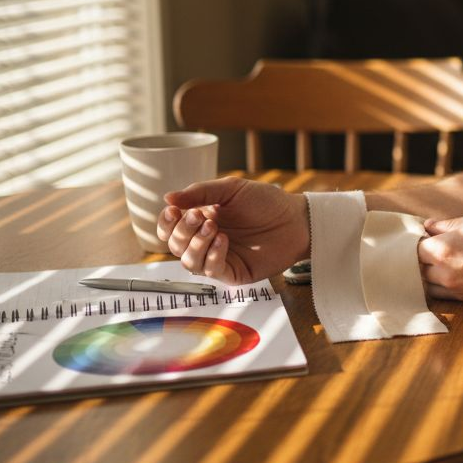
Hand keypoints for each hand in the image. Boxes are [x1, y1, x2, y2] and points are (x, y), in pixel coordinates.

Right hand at [157, 177, 308, 285]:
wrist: (296, 218)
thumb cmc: (266, 202)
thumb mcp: (231, 189)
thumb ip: (200, 192)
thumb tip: (168, 197)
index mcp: (202, 221)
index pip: (171, 228)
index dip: (166, 222)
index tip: (173, 210)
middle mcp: (206, 242)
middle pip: (176, 245)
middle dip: (183, 230)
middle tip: (199, 216)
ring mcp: (219, 258)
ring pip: (189, 262)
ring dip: (196, 244)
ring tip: (214, 228)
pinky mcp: (234, 273)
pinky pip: (212, 272)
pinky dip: (213, 256)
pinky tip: (223, 241)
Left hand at [418, 211, 462, 303]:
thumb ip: (449, 225)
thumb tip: (429, 226)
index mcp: (442, 249)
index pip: (413, 246)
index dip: (418, 238)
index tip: (425, 232)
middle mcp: (444, 273)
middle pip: (416, 267)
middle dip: (420, 257)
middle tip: (431, 244)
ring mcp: (455, 290)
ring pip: (427, 284)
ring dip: (428, 273)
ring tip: (441, 259)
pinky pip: (442, 294)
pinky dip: (440, 284)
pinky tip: (452, 271)